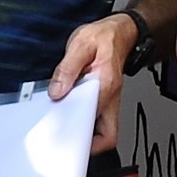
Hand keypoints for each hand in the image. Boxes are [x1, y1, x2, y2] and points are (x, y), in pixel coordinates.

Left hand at [49, 11, 138, 150]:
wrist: (119, 32)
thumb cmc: (103, 37)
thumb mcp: (81, 45)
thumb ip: (67, 69)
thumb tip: (57, 91)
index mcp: (105, 85)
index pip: (95, 120)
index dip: (81, 134)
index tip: (63, 136)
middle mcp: (110, 97)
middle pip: (107, 136)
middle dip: (87, 144)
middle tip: (65, 140)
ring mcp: (109, 100)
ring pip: (103, 130)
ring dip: (85, 133)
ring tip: (64, 128)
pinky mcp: (103, 98)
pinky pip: (95, 118)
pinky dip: (82, 120)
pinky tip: (67, 112)